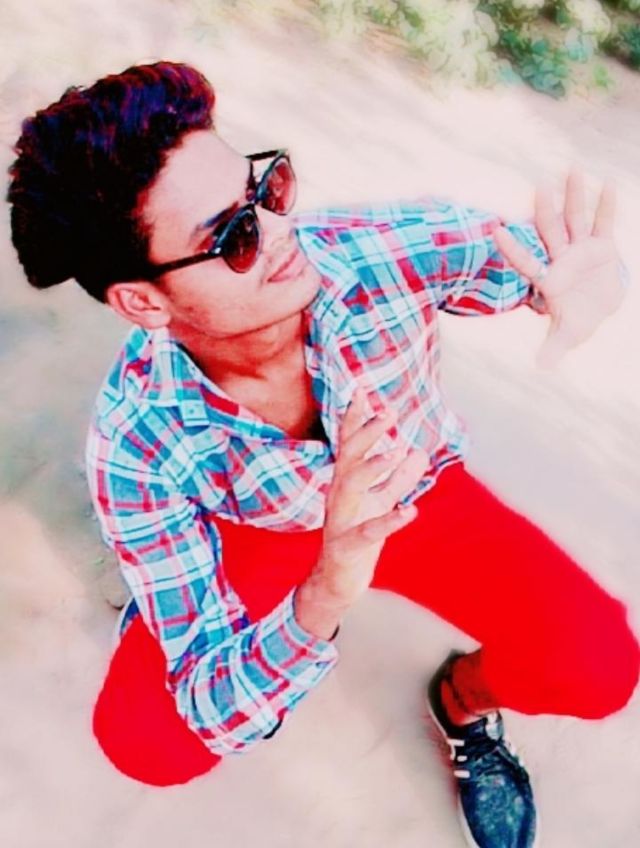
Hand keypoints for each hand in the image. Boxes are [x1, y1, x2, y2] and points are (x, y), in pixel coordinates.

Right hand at [315, 386, 429, 605]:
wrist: (335, 583)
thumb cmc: (357, 538)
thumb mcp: (381, 503)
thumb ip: (398, 479)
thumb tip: (418, 451)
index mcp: (346, 484)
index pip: (348, 445)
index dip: (354, 419)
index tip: (362, 390)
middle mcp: (339, 497)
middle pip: (348, 458)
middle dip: (365, 433)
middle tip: (387, 413)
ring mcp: (340, 522)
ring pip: (350, 488)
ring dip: (372, 468)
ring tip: (396, 452)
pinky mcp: (347, 548)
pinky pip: (367, 532)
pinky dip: (388, 521)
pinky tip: (410, 511)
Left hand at [493, 168, 625, 367]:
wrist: (598, 307)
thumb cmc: (577, 319)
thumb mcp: (567, 335)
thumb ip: (554, 348)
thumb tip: (541, 368)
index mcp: (547, 278)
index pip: (526, 261)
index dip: (513, 248)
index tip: (496, 230)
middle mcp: (561, 258)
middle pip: (551, 231)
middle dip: (546, 210)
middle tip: (540, 184)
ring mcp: (581, 248)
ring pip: (576, 219)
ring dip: (576, 197)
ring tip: (574, 169)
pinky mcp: (602, 245)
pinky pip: (604, 223)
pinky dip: (606, 207)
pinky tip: (608, 185)